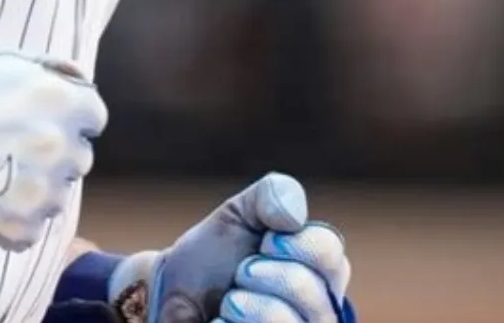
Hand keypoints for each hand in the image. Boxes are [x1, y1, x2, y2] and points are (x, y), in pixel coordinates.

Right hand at [0, 52, 106, 247]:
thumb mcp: (7, 64)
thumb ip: (52, 72)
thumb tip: (79, 83)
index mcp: (59, 103)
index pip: (95, 115)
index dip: (72, 115)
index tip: (47, 118)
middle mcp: (59, 147)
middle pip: (79, 156)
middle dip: (56, 150)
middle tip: (16, 145)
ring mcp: (42, 193)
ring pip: (58, 194)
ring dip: (38, 184)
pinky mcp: (21, 228)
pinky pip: (34, 225)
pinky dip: (17, 214)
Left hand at [106, 175, 353, 322]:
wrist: (173, 293)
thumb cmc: (216, 255)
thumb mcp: (242, 212)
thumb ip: (274, 194)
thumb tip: (294, 215)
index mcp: (322, 273)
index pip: (329, 251)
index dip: (292, 241)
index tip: (265, 241)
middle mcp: (321, 315)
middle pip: (309, 289)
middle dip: (259, 273)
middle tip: (241, 273)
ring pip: (285, 322)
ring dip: (242, 304)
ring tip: (230, 303)